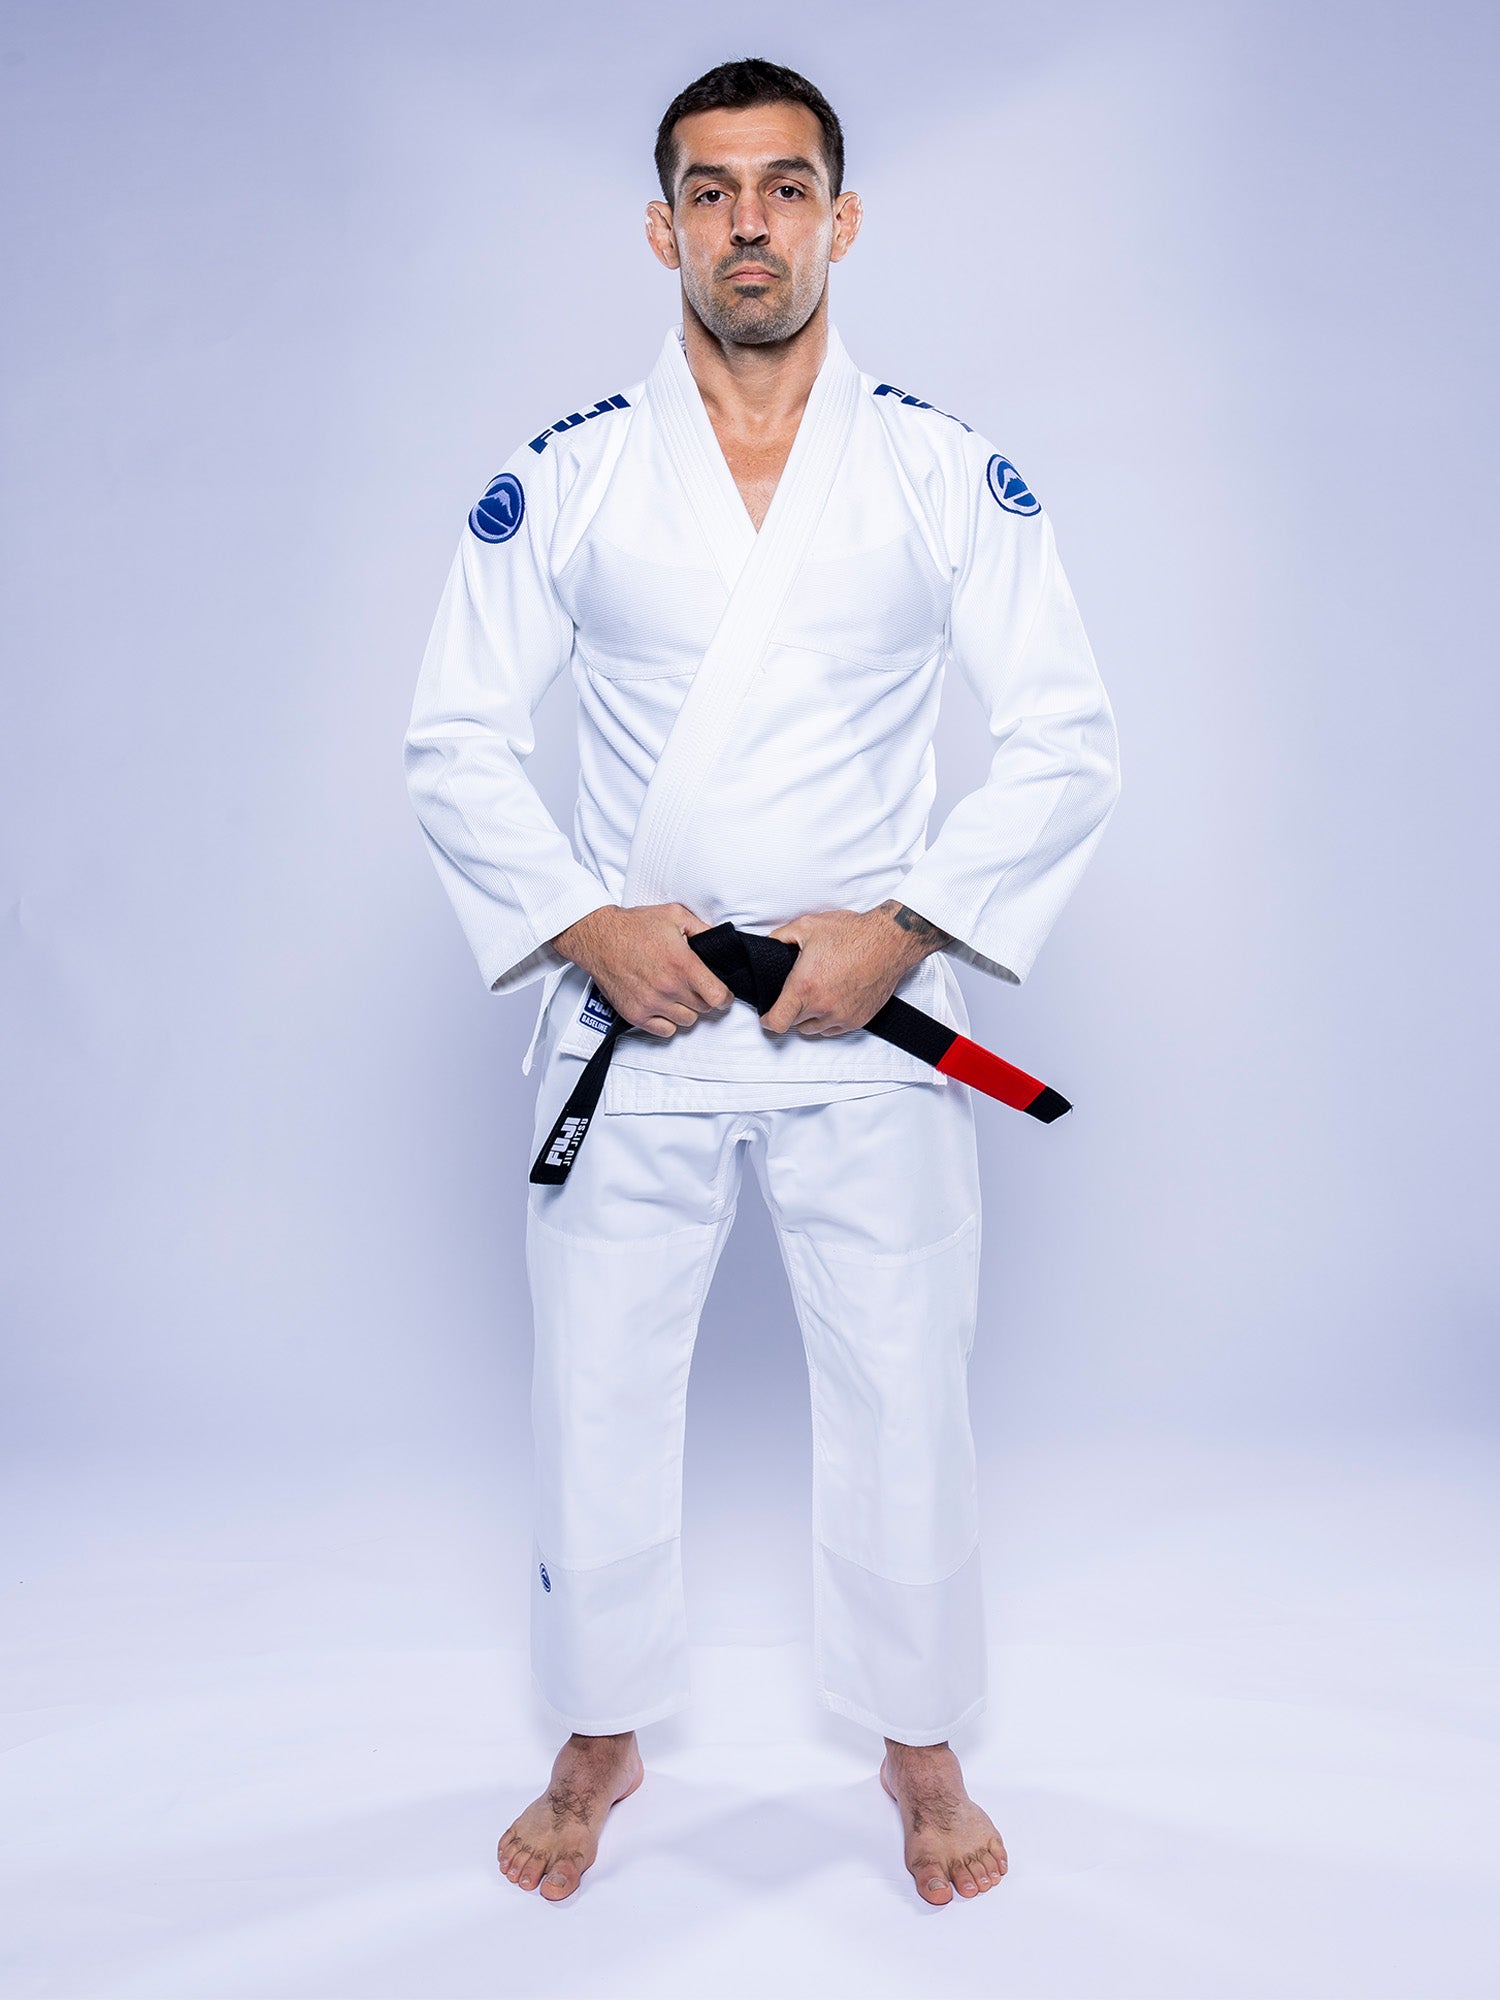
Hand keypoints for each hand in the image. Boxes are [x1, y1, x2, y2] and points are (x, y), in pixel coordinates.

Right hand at [549, 903, 732, 1037]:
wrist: (598, 938)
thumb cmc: (634, 926)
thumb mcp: (675, 915)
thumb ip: (703, 929)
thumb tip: (720, 942)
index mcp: (683, 964)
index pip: (718, 997)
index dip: (725, 997)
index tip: (722, 994)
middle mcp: (669, 987)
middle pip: (703, 1009)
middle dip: (703, 998)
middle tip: (693, 985)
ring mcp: (651, 1003)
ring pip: (686, 1021)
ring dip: (686, 1010)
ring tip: (677, 994)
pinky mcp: (635, 1014)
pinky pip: (664, 1031)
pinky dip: (668, 1022)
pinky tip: (663, 1006)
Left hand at [760, 901, 952, 1037]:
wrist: (889, 942)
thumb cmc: (851, 933)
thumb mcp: (808, 926)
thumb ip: (780, 937)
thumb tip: (768, 944)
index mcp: (804, 987)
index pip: (777, 1022)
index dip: (768, 1020)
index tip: (767, 1015)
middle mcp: (821, 1006)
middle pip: (794, 1024)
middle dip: (791, 1011)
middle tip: (798, 992)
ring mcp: (841, 1016)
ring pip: (814, 1029)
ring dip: (810, 1017)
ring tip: (817, 995)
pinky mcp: (857, 1019)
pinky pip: (834, 1029)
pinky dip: (829, 1019)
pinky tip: (833, 999)